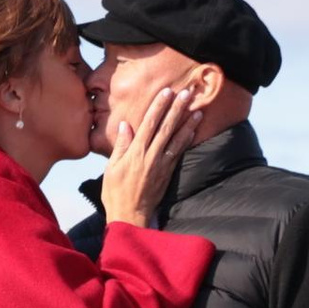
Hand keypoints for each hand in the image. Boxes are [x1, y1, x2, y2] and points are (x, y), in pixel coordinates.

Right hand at [100, 85, 196, 227]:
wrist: (130, 216)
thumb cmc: (115, 193)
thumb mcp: (111, 168)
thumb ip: (121, 146)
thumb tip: (126, 125)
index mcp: (135, 153)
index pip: (148, 124)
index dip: (158, 107)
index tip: (166, 92)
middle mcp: (150, 156)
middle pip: (165, 127)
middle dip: (176, 109)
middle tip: (187, 93)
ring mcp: (161, 165)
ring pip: (176, 139)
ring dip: (187, 123)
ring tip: (197, 108)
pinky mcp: (167, 173)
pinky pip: (179, 153)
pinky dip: (186, 140)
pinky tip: (193, 130)